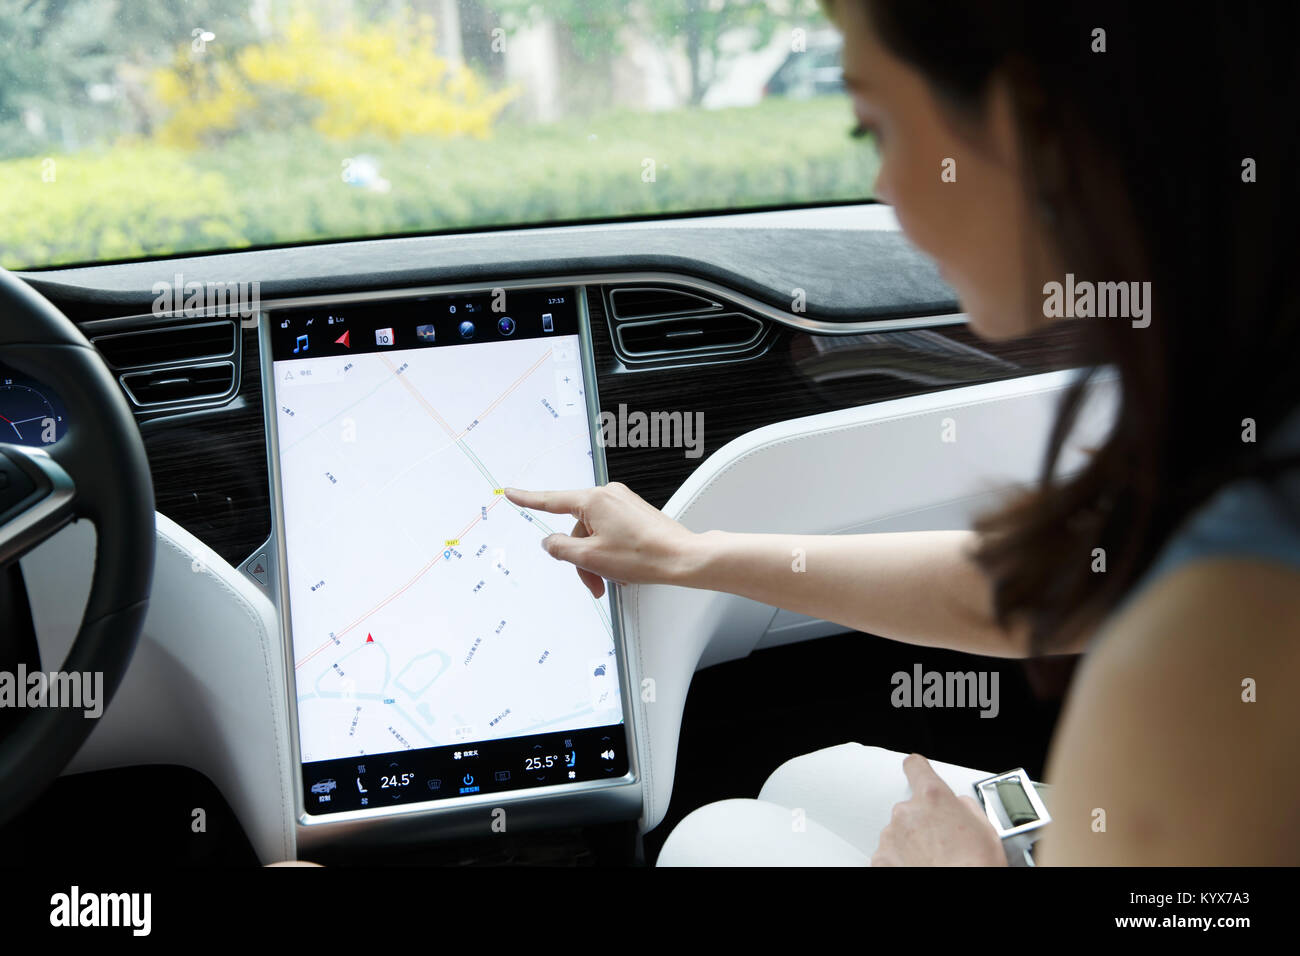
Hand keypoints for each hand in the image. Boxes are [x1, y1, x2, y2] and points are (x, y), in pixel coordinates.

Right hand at [503, 482, 700, 597]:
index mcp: (593, 500)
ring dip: (596, 559)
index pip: (551, 501)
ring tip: (611, 579)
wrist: (682, 558)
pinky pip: (610, 532)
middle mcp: (608, 495)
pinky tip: (622, 569)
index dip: (528, 499)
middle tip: (593, 582)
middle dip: (580, 558)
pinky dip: (610, 552)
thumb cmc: (644, 555)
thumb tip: (550, 542)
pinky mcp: (634, 513)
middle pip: (576, 529)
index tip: (511, 493)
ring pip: (594, 533)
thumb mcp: (591, 557)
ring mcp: (623, 503)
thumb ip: (561, 548)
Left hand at [871, 753, 1007, 866]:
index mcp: (932, 798)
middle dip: (923, 822)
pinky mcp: (881, 860)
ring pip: (899, 833)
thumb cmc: (976, 866)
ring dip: (912, 844)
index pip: (915, 767)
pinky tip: (921, 869)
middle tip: (943, 843)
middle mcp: (907, 813)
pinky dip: (900, 862)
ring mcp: (891, 836)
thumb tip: (959, 806)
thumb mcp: (986, 829)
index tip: (917, 772)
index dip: (918, 770)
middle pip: (911, 808)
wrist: (961, 895)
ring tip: (934, 862)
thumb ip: (965, 807)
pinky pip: (889, 855)